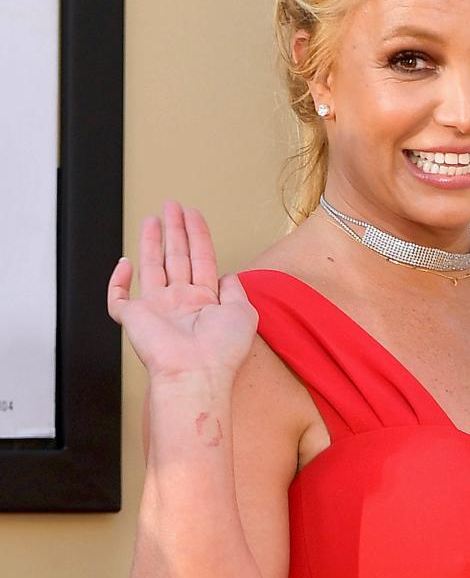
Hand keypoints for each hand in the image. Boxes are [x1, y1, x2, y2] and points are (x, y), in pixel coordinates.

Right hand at [107, 201, 257, 383]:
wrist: (196, 372)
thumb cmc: (222, 350)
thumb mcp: (244, 312)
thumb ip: (236, 290)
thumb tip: (227, 276)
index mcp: (206, 301)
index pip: (201, 259)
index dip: (197, 235)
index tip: (194, 214)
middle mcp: (181, 302)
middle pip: (177, 257)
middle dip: (175, 229)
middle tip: (172, 205)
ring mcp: (156, 309)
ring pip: (152, 267)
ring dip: (152, 241)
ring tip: (154, 217)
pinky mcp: (133, 318)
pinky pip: (118, 298)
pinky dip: (117, 281)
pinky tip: (124, 263)